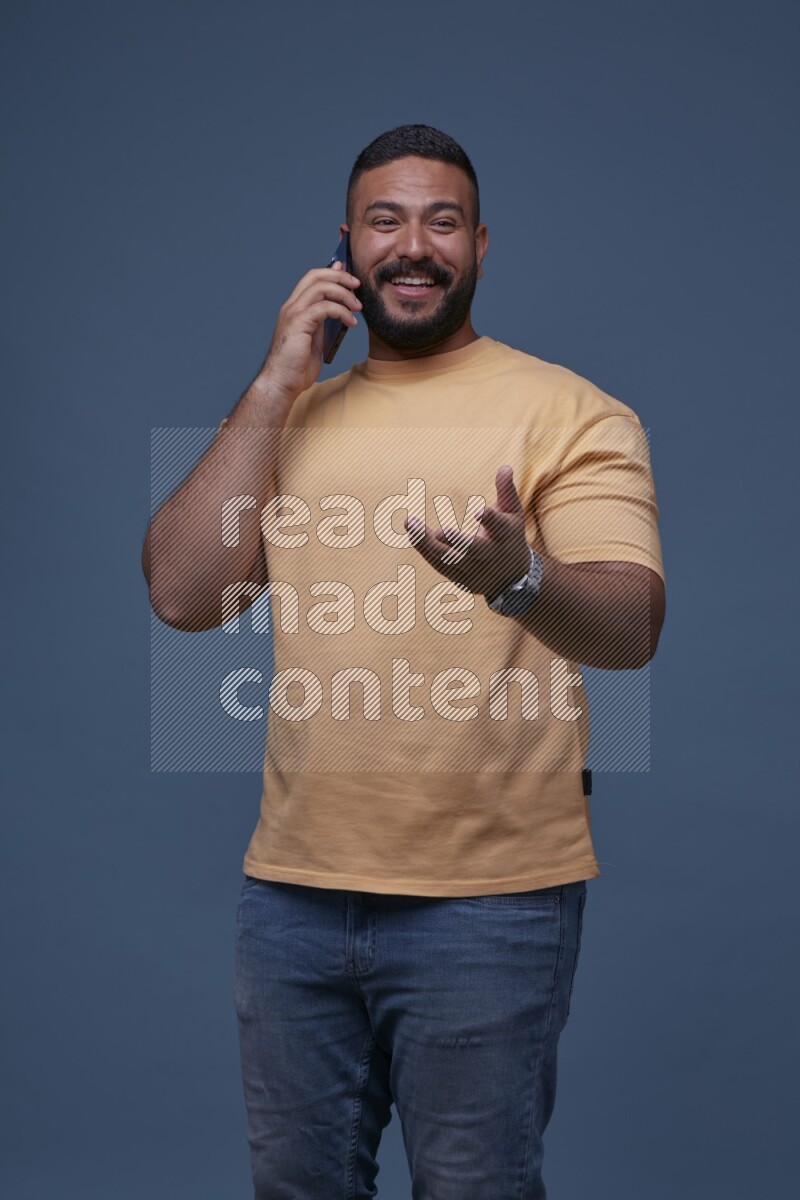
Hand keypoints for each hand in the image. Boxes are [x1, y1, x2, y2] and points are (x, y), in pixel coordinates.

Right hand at [258, 259, 361, 400]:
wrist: (282, 383)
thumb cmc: (297, 365)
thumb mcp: (315, 337)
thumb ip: (324, 319)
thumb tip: (337, 305)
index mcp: (294, 307)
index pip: (312, 278)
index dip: (332, 272)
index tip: (350, 278)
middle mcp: (292, 306)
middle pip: (316, 276)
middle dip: (340, 276)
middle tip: (357, 285)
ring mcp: (293, 313)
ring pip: (321, 287)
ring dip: (344, 294)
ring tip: (357, 307)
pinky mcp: (298, 324)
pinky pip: (324, 307)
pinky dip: (341, 312)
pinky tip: (350, 323)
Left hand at [404, 465, 531, 597]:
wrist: (510, 579)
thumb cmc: (509, 537)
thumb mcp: (513, 514)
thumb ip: (506, 491)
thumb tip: (505, 467)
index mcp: (504, 536)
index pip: (498, 527)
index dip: (489, 519)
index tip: (478, 510)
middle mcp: (487, 555)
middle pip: (471, 549)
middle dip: (456, 540)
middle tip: (441, 529)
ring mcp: (472, 568)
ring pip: (448, 558)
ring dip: (427, 543)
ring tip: (410, 522)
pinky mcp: (458, 577)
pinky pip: (438, 563)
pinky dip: (424, 549)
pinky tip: (412, 532)